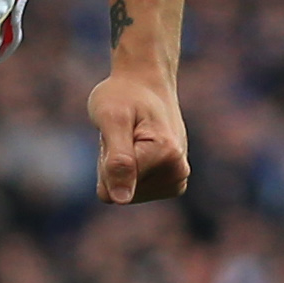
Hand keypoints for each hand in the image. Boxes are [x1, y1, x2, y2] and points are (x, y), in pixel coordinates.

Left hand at [87, 66, 189, 203]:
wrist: (146, 82)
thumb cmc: (124, 95)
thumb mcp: (112, 119)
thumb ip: (117, 161)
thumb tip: (121, 200)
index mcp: (166, 156)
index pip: (110, 188)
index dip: (105, 159)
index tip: (120, 131)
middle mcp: (178, 173)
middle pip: (120, 194)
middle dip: (113, 165)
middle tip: (124, 133)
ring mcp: (177, 180)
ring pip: (126, 194)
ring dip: (121, 166)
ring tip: (131, 137)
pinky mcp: (172, 183)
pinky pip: (134, 193)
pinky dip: (129, 172)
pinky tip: (138, 148)